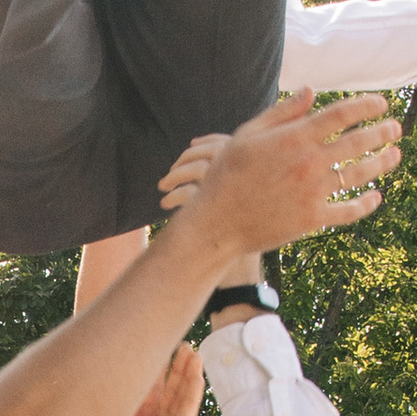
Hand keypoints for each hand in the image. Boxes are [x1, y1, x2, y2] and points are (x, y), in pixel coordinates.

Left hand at [86, 345, 204, 415]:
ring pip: (182, 398)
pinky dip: (193, 396)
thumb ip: (109, 398)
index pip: (151, 386)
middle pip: (170, 388)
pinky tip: (198, 377)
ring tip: (195, 353)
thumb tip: (98, 368)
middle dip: (177, 366)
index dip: (157, 365)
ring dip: (190, 376)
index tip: (160, 342)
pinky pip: (186, 414)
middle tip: (183, 342)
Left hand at [156, 131, 261, 284]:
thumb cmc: (238, 240)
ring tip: (162, 189)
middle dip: (186, 158)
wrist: (241, 274)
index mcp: (254, 172)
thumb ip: (228, 181)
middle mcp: (247, 179)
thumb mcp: (238, 204)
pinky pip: (189, 192)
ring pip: (197, 168)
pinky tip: (166, 205)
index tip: (192, 144)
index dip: (208, 140)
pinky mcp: (218, 213)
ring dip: (175, 175)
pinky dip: (173, 195)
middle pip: (211, 152)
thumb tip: (204, 161)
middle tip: (171, 173)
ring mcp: (235, 194)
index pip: (228, 142)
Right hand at [183, 91, 398, 266]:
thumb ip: (282, 112)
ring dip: (382, 163)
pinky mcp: (313, 219)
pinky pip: (349, 211)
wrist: (216, 222)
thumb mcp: (248, 135)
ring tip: (395, 155)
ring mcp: (314, 192)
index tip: (381, 103)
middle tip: (396, 128)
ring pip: (359, 174)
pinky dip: (366, 205)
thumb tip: (310, 91)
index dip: (366, 106)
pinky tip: (375, 197)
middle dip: (382, 132)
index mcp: (295, 138)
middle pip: (358, 143)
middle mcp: (309, 163)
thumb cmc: (227, 174)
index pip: (342, 115)